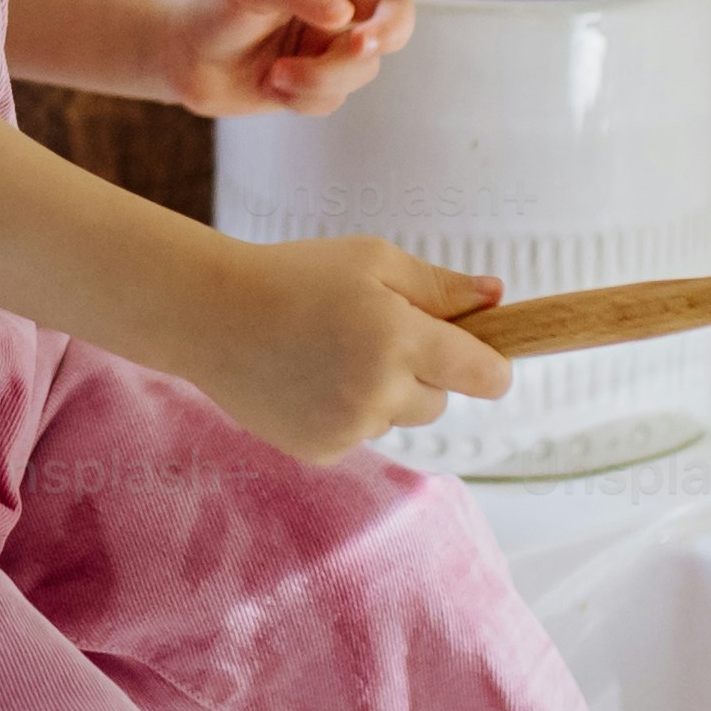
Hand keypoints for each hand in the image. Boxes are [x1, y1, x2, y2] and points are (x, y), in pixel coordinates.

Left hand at [161, 0, 436, 117]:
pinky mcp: (319, 81)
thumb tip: (345, 17)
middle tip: (364, 45)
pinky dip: (306, 95)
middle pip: (396, 11)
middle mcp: (338, 0)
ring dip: (324, 74)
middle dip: (389, 31)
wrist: (179, 56)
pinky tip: (272, 85)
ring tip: (277, 74)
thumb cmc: (213, 4)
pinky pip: (337, 95)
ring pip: (365, 64)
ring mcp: (331, 43)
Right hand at [189, 231, 512, 462]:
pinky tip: (307, 381)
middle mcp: (380, 392)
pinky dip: (344, 414)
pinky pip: (358, 436)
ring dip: (380, 395)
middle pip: (439, 401)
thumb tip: (499, 299)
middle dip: (421, 373)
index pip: (485, 376)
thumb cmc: (294, 275)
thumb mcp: (372, 260)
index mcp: (402, 339)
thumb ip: (440, 286)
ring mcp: (349, 428)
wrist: (211, 315)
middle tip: (372, 336)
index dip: (492, 366)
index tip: (484, 358)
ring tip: (328, 354)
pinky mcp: (321, 451)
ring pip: (395, 419)